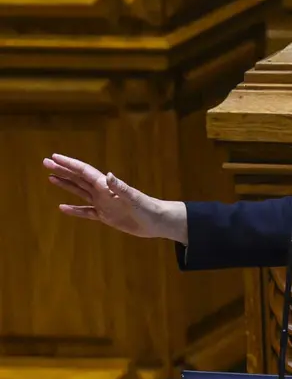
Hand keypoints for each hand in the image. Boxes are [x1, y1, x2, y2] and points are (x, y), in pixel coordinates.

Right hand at [42, 154, 187, 243]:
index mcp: (107, 186)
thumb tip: (108, 175)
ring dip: (66, 185)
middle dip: (63, 170)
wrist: (158, 222)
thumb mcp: (135, 199)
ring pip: (80, 192)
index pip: (85, 172)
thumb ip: (121, 187)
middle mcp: (103, 192)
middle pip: (78, 179)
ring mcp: (103, 204)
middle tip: (45, 162)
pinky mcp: (106, 216)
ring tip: (51, 177)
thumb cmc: (149, 209)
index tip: (54, 156)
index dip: (70, 164)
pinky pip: (86, 212)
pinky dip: (74, 210)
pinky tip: (62, 207)